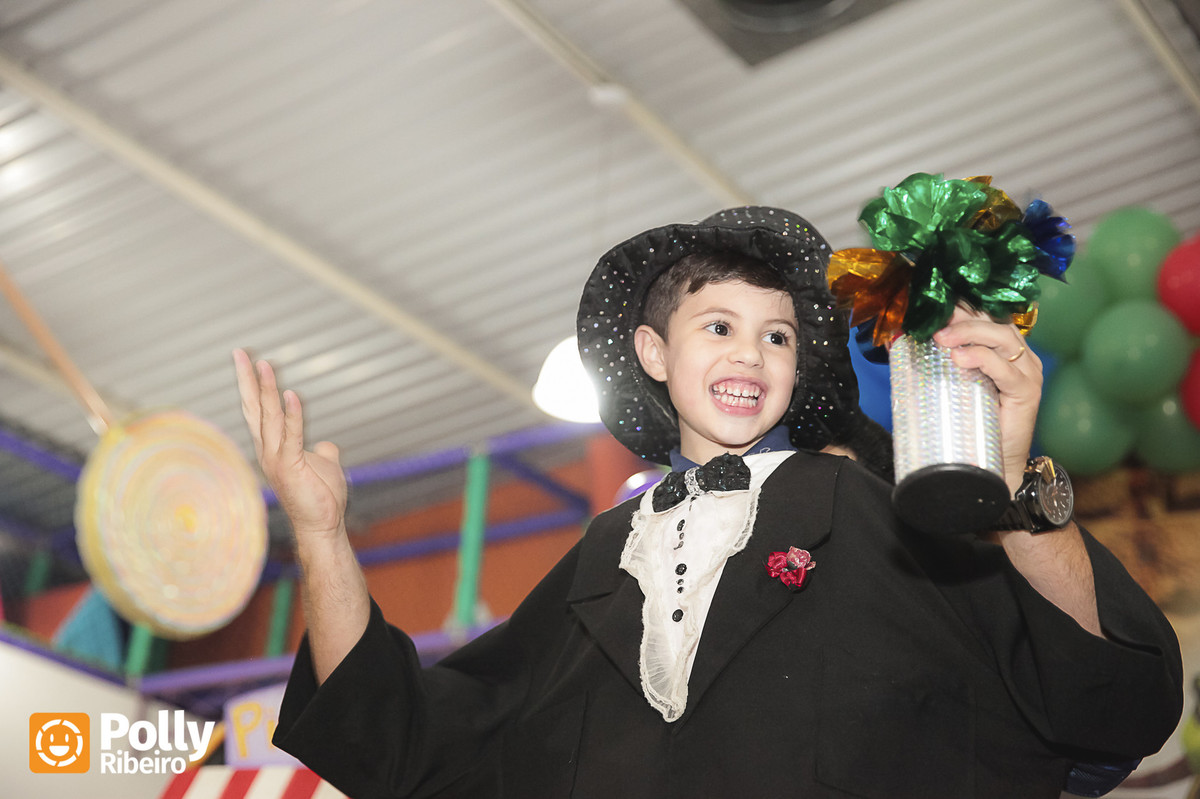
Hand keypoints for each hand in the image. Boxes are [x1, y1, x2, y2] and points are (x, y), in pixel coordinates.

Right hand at [233, 349, 347, 541]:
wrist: (322, 524)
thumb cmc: (320, 497)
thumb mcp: (323, 466)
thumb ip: (323, 453)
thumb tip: (328, 446)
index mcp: (272, 447)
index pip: (258, 410)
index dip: (252, 385)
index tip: (247, 360)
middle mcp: (268, 450)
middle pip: (254, 408)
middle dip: (247, 380)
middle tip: (240, 352)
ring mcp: (276, 458)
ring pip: (269, 417)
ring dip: (267, 389)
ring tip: (264, 364)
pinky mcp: (290, 466)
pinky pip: (291, 435)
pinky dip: (292, 414)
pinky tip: (291, 394)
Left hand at [932, 307, 1040, 495]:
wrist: (993, 462)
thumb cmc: (973, 423)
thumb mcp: (956, 384)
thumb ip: (942, 361)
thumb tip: (905, 338)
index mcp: (1006, 351)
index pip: (988, 318)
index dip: (964, 308)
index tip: (936, 303)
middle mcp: (1021, 357)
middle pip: (995, 323)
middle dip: (963, 317)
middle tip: (934, 321)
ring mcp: (1028, 373)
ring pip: (1001, 339)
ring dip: (968, 333)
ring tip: (941, 338)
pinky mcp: (1027, 392)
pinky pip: (1004, 369)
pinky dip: (981, 359)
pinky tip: (959, 358)